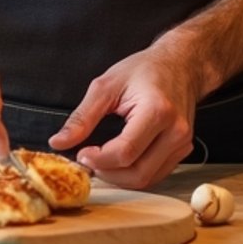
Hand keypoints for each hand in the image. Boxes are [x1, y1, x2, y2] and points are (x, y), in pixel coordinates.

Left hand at [47, 47, 198, 188]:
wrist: (180, 64)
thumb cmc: (145, 69)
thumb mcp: (107, 85)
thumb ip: (82, 117)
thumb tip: (59, 142)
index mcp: (157, 110)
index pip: (125, 152)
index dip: (98, 159)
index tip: (81, 153)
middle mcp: (176, 131)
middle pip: (138, 172)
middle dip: (107, 173)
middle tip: (88, 160)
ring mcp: (182, 143)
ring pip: (147, 179)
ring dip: (119, 177)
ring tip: (101, 160)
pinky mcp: (183, 151)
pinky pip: (156, 174)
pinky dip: (133, 174)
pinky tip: (119, 161)